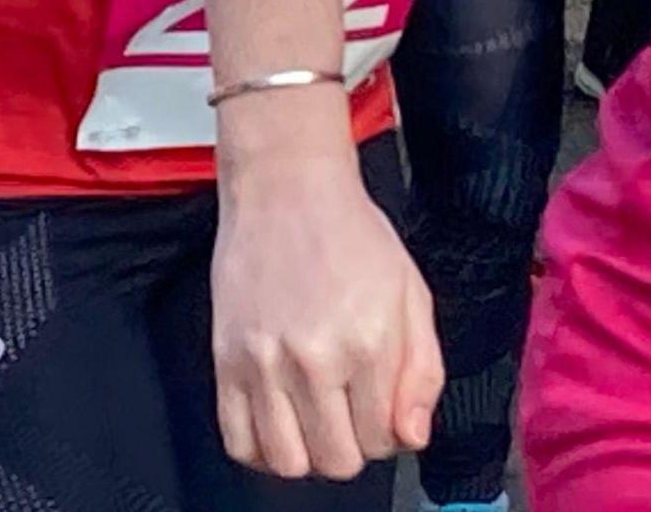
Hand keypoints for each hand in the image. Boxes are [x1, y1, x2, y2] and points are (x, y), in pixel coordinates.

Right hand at [211, 141, 439, 481]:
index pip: (384, 441)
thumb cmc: (350, 233)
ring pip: (288, 462)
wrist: (286, 187)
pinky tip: (278, 424)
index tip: (379, 407)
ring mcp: (264, 362)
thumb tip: (412, 436)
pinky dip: (261, 449)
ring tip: (313, 420)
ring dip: (308, 453)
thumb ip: (423, 371)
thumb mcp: (412, 294)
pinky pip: (239, 440)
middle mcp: (315, 359)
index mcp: (369, 342)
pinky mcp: (226, 359)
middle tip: (349, 411)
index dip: (388, 432)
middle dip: (352, 446)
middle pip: (338, 460)